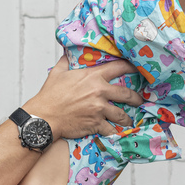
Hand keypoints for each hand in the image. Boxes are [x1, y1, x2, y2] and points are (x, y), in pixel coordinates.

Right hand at [25, 57, 143, 139]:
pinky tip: (118, 133)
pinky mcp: (95, 123)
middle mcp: (99, 92)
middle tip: (140, 100)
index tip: (139, 69)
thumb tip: (67, 51)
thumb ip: (66, 61)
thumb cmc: (49, 95)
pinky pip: (111, 129)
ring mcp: (99, 109)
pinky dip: (114, 132)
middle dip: (136, 98)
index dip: (131, 67)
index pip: (119, 68)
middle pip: (127, 94)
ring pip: (121, 114)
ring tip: (129, 121)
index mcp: (93, 77)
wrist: (44, 117)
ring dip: (127, 119)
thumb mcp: (57, 73)